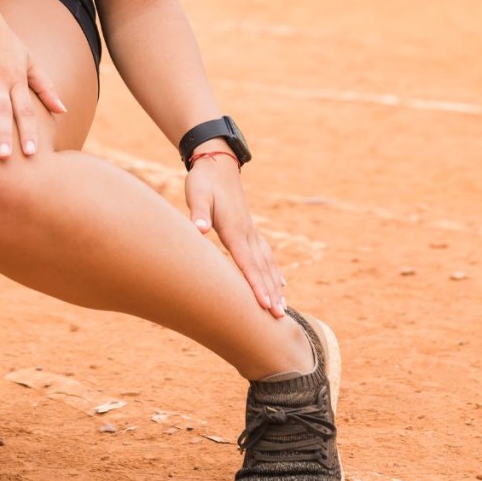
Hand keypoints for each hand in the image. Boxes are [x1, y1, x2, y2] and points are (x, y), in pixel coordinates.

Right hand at [0, 14, 65, 157]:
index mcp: (15, 77)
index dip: (28, 130)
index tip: (31, 153)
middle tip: (6, 158)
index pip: (24, 108)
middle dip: (5, 133)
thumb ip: (45, 86)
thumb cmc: (3, 41)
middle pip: (2, 109)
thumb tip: (63, 110)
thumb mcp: (29, 59)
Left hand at [184, 152, 286, 317]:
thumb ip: (199, 213)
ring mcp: (251, 231)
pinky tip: (281, 283)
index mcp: (235, 229)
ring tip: (283, 307)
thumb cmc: (204, 181)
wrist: (217, 163)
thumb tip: (199, 229)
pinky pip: (266, 255)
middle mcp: (248, 232)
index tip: (264, 304)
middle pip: (262, 268)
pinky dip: (274, 271)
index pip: (247, 262)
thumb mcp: (198, 194)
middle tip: (280, 316)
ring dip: (276, 286)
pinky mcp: (249, 229)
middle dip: (271, 293)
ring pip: (268, 263)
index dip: (256, 284)